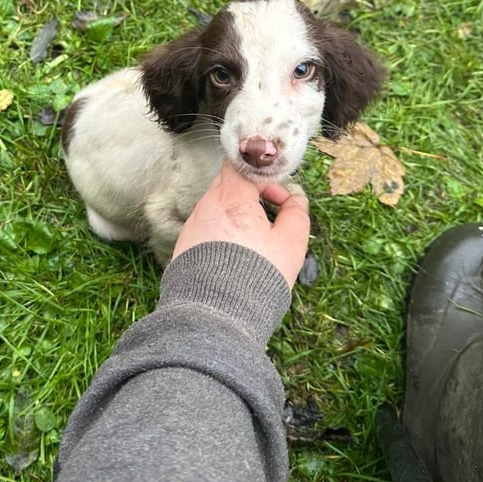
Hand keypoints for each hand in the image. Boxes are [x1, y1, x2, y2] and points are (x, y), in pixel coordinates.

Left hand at [172, 159, 309, 287]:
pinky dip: (223, 236)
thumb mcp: (290, 244)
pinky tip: (237, 258)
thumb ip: (296, 215)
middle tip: (271, 219)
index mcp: (231, 199)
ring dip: (238, 218)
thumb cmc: (255, 277)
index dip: (262, 175)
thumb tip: (296, 200)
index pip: (239, 165)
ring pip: (218, 209)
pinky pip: (207, 229)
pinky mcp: (185, 246)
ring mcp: (193, 227)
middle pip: (229, 186)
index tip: (278, 197)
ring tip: (256, 244)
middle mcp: (206, 207)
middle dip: (252, 196)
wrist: (216, 315)